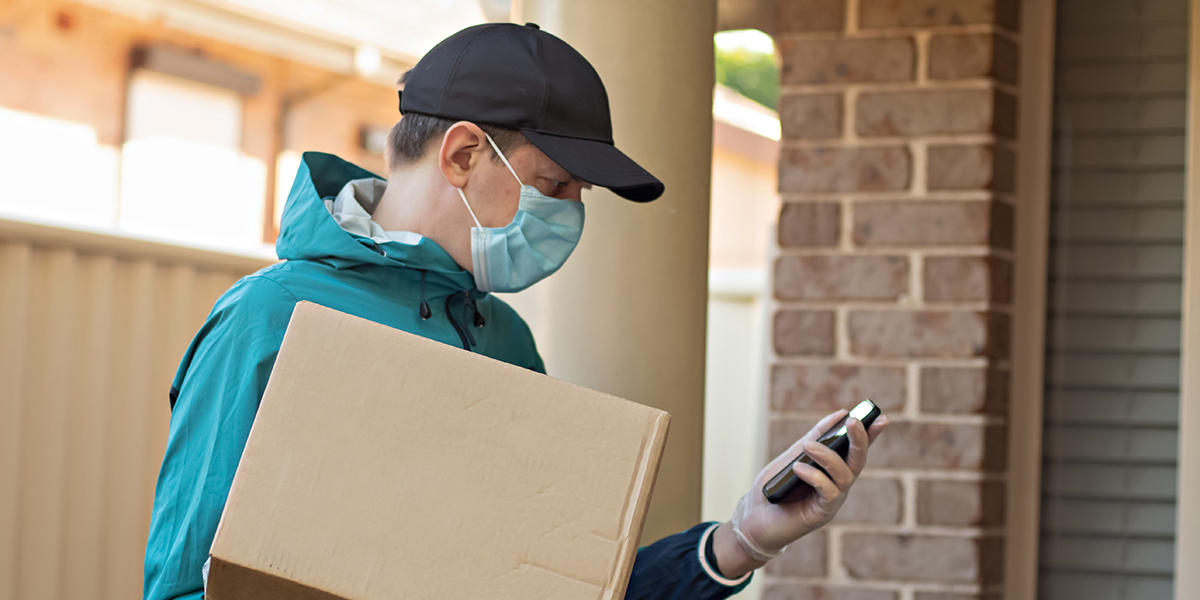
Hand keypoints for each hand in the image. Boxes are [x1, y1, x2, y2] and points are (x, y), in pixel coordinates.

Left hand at [714, 409, 887, 575]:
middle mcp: (838, 484)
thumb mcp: (794, 455)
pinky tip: (798, 468)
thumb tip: (839, 414)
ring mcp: (832, 500)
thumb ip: (815, 437)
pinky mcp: (822, 514)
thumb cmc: (775, 487)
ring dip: (828, 456)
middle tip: (854, 421)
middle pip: (858, 461)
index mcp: (833, 469)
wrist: (755, 518)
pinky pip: (828, 492)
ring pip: (845, 475)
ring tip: (808, 446)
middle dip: (860, 439)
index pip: (856, 449)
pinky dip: (814, 476)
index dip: (871, 434)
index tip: (881, 417)